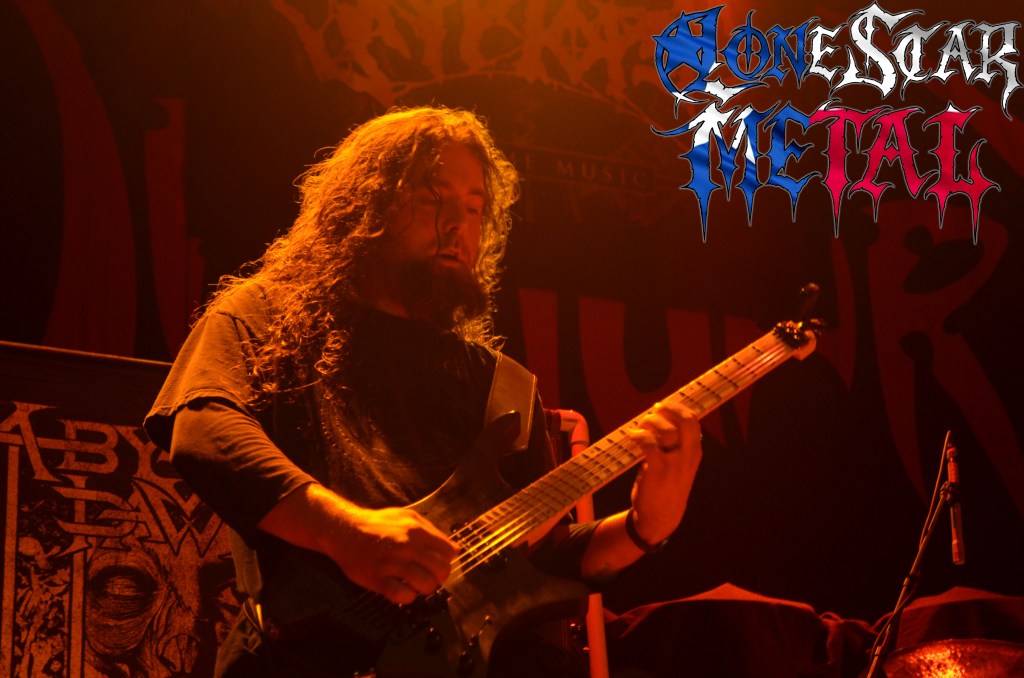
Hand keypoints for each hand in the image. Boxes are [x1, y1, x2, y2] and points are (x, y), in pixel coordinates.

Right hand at [258, 484, 458, 605]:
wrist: (344, 530)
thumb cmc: (378, 524)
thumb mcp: (406, 517)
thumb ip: (431, 531)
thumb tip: (454, 550)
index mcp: (416, 529)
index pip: (448, 552)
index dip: (446, 561)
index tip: (437, 565)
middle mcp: (407, 546)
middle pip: (441, 570)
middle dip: (439, 577)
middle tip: (429, 577)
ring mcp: (392, 563)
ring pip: (426, 584)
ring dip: (425, 589)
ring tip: (416, 585)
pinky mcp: (378, 579)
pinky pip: (403, 596)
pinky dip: (408, 597)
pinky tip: (403, 591)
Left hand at [626, 401, 702, 547]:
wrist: (661, 517)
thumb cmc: (667, 487)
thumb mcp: (680, 466)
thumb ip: (677, 446)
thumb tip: (660, 420)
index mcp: (695, 452)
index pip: (693, 420)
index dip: (677, 408)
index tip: (663, 407)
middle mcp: (688, 456)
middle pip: (686, 420)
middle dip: (668, 409)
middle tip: (654, 411)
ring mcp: (674, 463)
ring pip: (667, 430)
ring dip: (650, 422)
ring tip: (641, 426)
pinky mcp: (657, 470)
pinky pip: (649, 443)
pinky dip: (639, 436)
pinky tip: (633, 438)